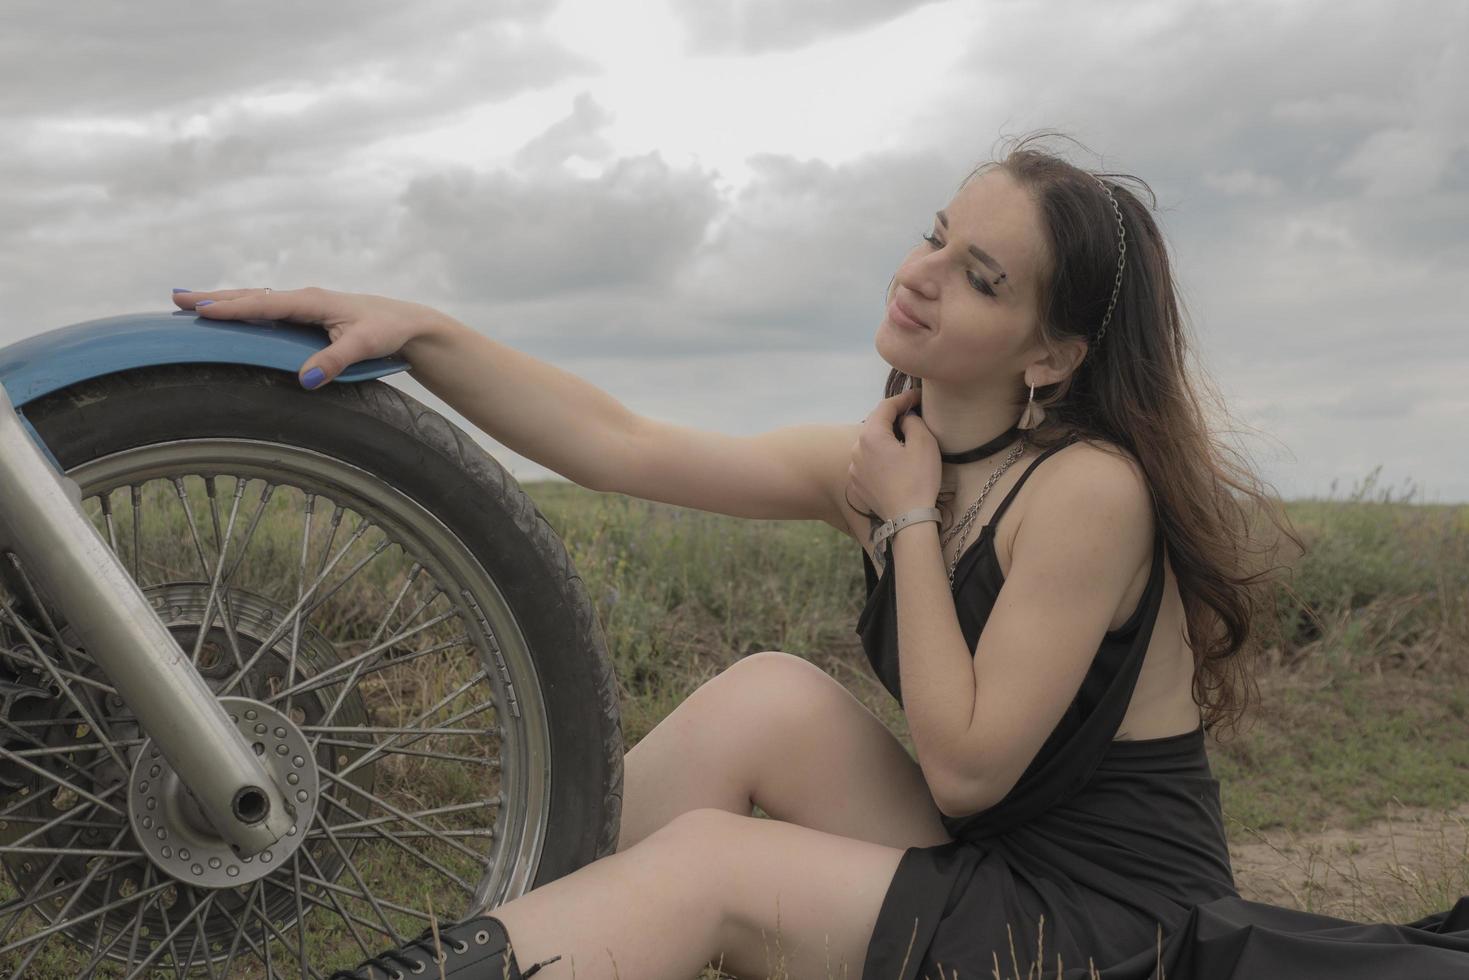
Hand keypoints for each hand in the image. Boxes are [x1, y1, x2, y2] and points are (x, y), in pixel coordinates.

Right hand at [171, 286, 452, 388]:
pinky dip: (242, 308)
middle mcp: (302, 298)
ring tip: (189, 301)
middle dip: (214, 298)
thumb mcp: (364, 346)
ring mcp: (302, 305)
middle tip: (176, 298)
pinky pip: (266, 309)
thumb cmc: (386, 331)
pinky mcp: (305, 314)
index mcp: (311, 301)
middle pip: (251, 296)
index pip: (264, 305)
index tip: (201, 310)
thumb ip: (335, 360)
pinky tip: (228, 313)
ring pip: (255, 300)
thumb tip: (305, 379)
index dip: (232, 308)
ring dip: (223, 300)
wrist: (406, 323)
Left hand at [846, 387, 940, 520]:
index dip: (903, 399)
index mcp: (871, 436)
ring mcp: (854, 468)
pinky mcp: (856, 483)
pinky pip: (867, 461)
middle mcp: (856, 449)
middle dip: (892, 417)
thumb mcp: (924, 443)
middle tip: (911, 414)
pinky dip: (879, 456)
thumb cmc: (918, 480)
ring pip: (869, 444)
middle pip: (874, 424)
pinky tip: (893, 462)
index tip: (917, 396)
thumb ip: (913, 421)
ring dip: (884, 438)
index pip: (885, 407)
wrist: (908, 519)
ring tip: (903, 439)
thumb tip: (905, 418)